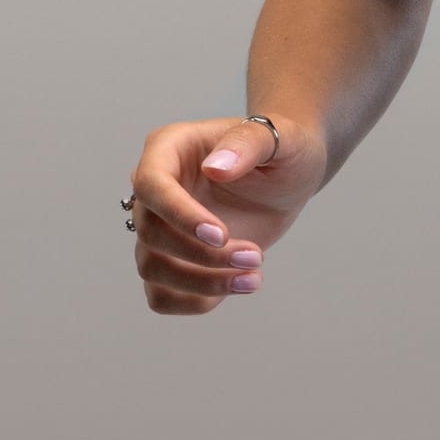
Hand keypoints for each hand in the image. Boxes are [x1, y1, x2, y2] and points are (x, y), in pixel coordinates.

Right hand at [127, 113, 323, 314]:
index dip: (179, 214)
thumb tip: (214, 167)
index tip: (221, 236)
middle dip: (202, 255)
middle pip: (151, 233)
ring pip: (151, 269)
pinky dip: (195, 302)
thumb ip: (247, 143)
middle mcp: (154, 189)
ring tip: (254, 275)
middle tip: (255, 256)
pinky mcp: (173, 261)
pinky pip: (161, 296)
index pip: (151, 184)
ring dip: (202, 283)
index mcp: (168, 148)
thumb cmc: (281, 148)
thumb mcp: (277, 137)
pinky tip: (238, 286)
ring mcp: (160, 227)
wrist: (288, 176)